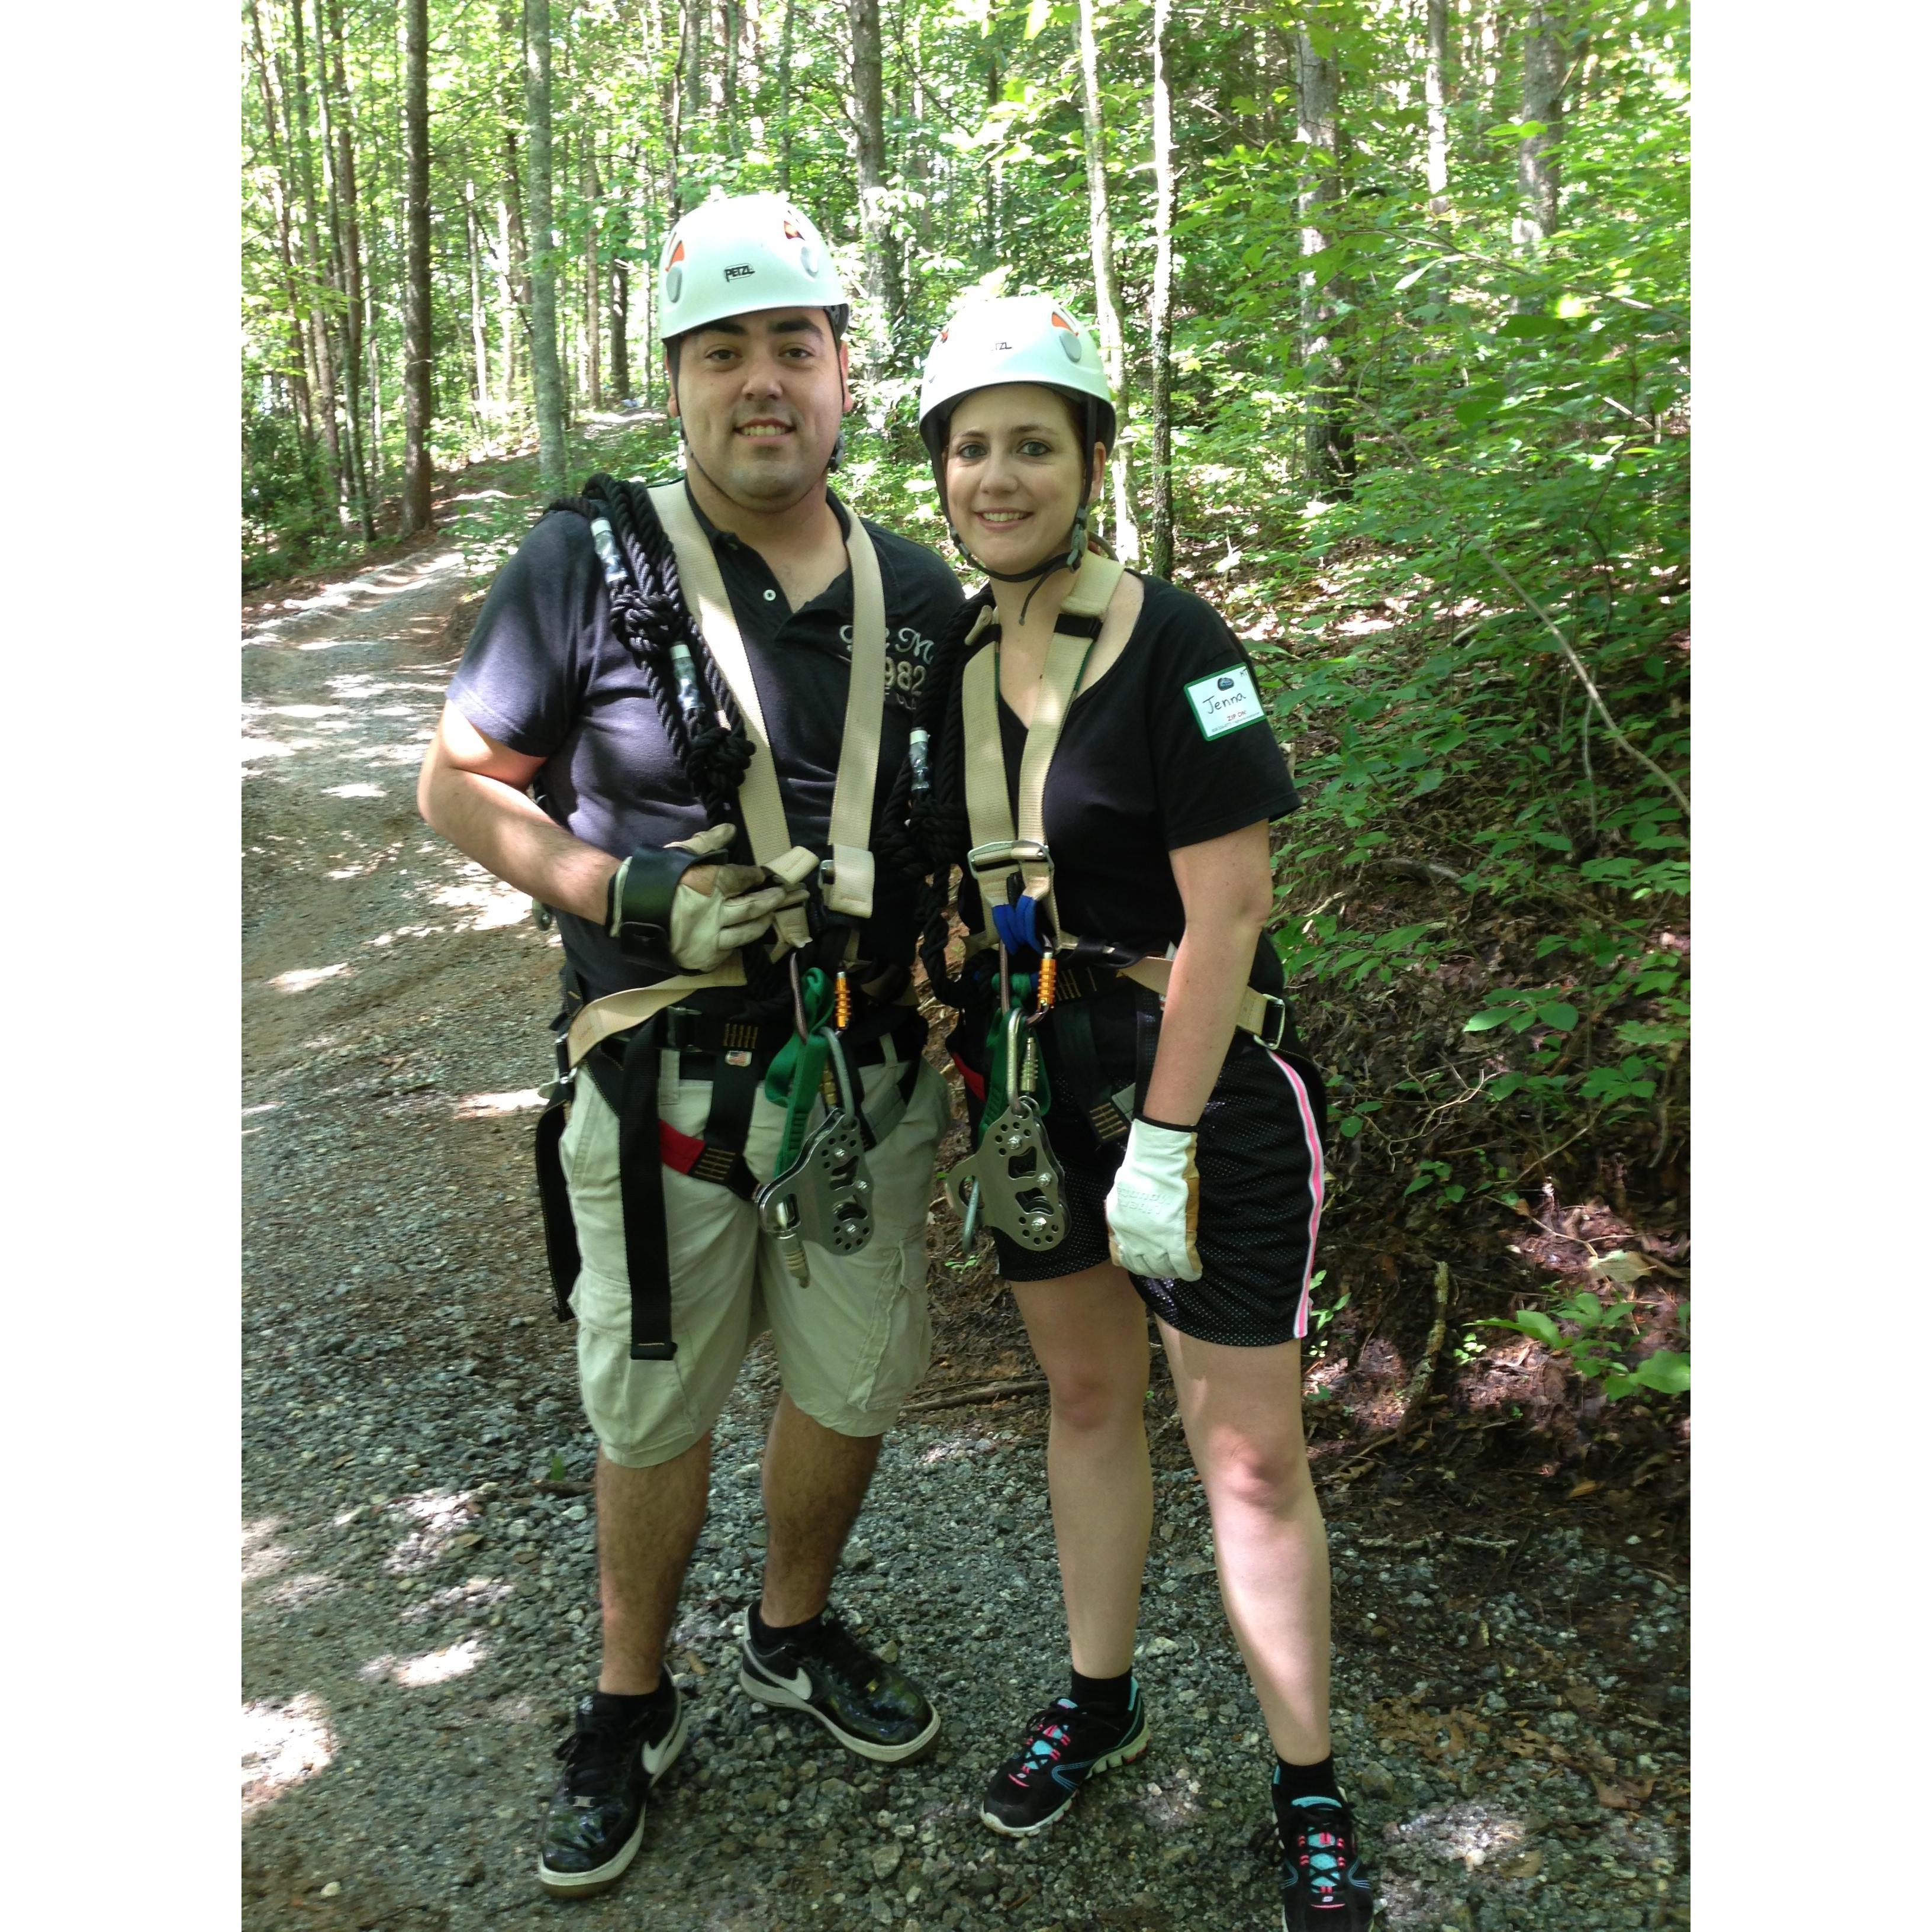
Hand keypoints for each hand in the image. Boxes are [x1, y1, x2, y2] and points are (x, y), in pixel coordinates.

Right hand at [665, 823, 805, 971]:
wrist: (628, 908)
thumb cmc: (654, 877)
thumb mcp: (680, 854)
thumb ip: (708, 843)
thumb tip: (731, 829)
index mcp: (712, 884)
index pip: (744, 879)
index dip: (757, 876)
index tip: (766, 875)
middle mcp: (716, 913)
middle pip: (753, 907)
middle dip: (773, 900)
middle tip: (788, 895)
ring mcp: (711, 937)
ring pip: (746, 932)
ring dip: (762, 923)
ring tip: (772, 916)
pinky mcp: (703, 957)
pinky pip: (728, 951)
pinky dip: (739, 943)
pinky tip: (746, 938)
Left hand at [1105, 1116, 1201, 1280]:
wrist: (1156, 1163)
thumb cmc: (1138, 1172)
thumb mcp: (1118, 1196)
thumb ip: (1121, 1213)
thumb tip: (1128, 1222)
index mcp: (1119, 1229)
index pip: (1123, 1259)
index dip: (1136, 1262)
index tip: (1145, 1260)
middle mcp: (1134, 1241)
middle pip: (1145, 1267)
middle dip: (1156, 1269)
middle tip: (1166, 1265)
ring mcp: (1155, 1243)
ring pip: (1164, 1269)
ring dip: (1172, 1271)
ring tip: (1179, 1268)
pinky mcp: (1177, 1240)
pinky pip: (1183, 1265)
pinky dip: (1190, 1271)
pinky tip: (1194, 1272)